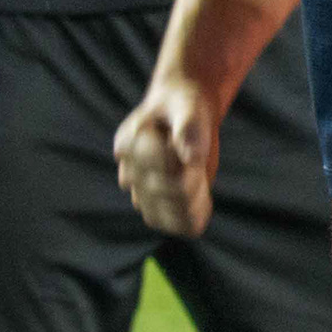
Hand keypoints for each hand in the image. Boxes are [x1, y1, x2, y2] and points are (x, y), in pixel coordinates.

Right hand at [114, 71, 222, 236]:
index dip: (189, 160)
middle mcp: (129, 170)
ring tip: (198, 179)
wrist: (182, 115)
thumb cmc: (185, 108)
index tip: (193, 148)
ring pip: (163, 216)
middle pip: (166, 192)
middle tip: (197, 161)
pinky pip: (170, 224)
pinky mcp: (152, 204)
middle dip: (193, 179)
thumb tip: (191, 158)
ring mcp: (138, 191)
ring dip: (191, 203)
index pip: (163, 166)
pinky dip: (191, 218)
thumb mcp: (188, 107)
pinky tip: (202, 199)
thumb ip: (188, 128)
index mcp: (130, 142)